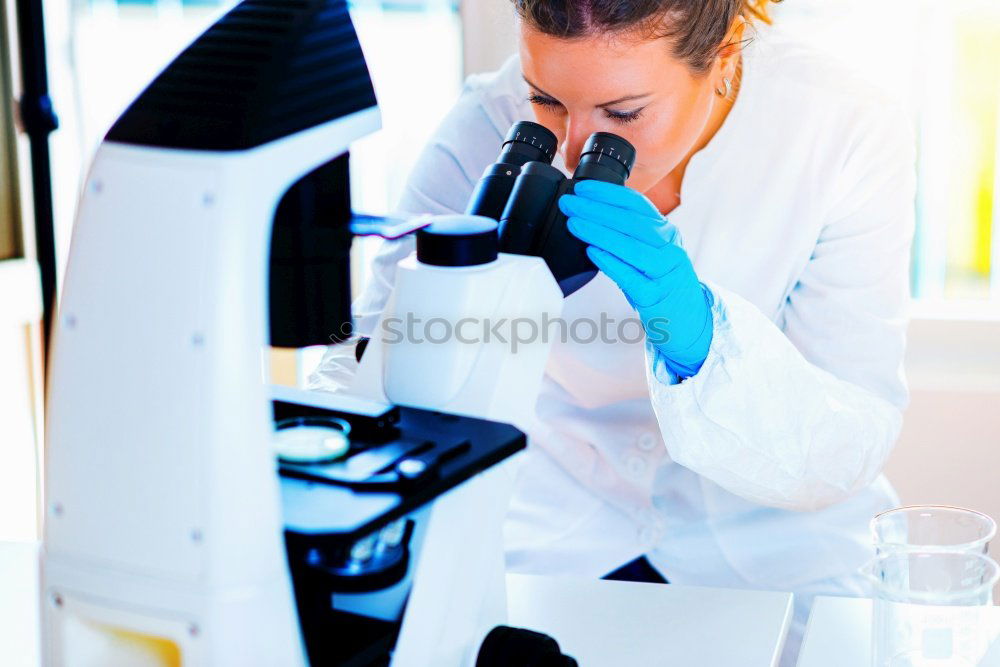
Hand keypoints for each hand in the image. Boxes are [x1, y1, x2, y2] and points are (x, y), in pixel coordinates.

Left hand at [559, 179, 712, 377]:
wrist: (691, 322)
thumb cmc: (663, 285)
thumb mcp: (653, 253)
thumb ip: (630, 235)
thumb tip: (591, 214)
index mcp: (666, 233)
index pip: (637, 205)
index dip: (609, 193)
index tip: (582, 188)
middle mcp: (669, 249)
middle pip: (632, 222)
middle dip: (597, 209)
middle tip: (569, 203)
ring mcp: (664, 273)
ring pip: (631, 246)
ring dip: (599, 232)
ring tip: (573, 223)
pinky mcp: (656, 297)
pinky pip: (631, 276)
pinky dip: (611, 262)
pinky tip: (591, 252)